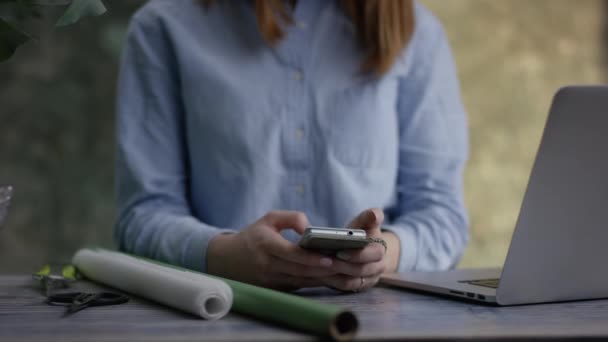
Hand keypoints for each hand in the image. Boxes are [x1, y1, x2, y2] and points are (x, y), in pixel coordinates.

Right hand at [207, 210, 337, 290]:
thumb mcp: (268, 219)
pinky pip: (300, 287)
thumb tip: (310, 228)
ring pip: (302, 281)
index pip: (291, 254)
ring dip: (324, 279)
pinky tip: (333, 278)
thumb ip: (291, 218)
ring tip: (345, 273)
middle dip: (325, 270)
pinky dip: (316, 283)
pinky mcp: (276, 290)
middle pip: (300, 270)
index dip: (311, 258)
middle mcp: (267, 265)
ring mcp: (271, 281)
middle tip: (346, 266)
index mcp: (265, 244)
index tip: (329, 258)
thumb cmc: (253, 236)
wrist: (227, 260)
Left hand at [321, 208, 386, 291]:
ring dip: (335, 274)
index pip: (373, 254)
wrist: (366, 250)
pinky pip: (345, 287)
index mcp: (380, 250)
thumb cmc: (363, 234)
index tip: (340, 251)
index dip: (357, 254)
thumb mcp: (366, 223)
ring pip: (352, 280)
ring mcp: (368, 279)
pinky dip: (332, 281)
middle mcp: (377, 267)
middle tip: (324, 260)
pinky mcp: (358, 287)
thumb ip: (369, 217)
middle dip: (342, 265)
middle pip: (361, 269)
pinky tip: (319, 274)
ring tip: (318, 267)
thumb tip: (375, 214)